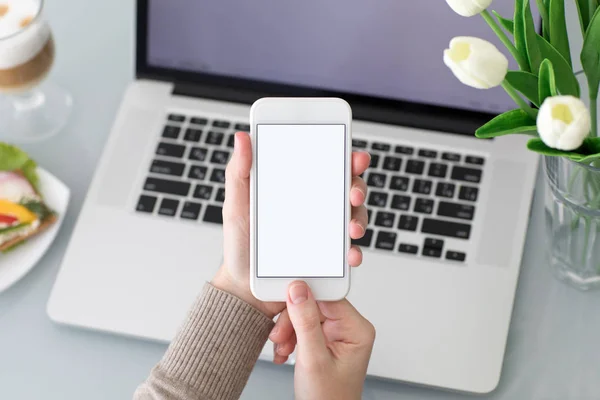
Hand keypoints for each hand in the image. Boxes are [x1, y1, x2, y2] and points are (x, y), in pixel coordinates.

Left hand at [211, 132, 369, 318]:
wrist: (243, 286)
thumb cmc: (240, 243)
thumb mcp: (235, 204)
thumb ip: (238, 172)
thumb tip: (242, 138)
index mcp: (297, 188)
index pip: (326, 164)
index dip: (345, 157)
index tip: (354, 157)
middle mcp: (316, 206)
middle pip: (348, 188)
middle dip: (358, 186)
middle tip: (353, 193)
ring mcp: (325, 232)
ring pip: (354, 217)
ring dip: (359, 219)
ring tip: (351, 229)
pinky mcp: (328, 258)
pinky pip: (347, 251)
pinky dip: (352, 252)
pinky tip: (349, 255)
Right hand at [281, 281, 374, 399]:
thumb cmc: (329, 399)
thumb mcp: (313, 359)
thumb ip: (306, 323)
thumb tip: (299, 290)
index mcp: (357, 329)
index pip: (329, 296)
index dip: (305, 296)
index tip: (286, 300)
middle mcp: (349, 328)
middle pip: (314, 304)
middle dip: (292, 320)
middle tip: (280, 336)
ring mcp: (336, 333)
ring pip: (305, 314)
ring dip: (288, 330)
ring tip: (282, 348)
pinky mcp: (323, 338)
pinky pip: (303, 325)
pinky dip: (289, 336)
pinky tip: (284, 350)